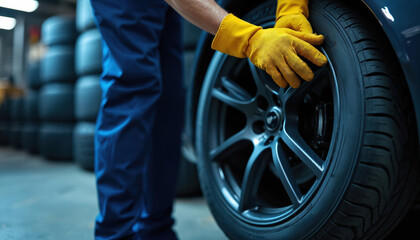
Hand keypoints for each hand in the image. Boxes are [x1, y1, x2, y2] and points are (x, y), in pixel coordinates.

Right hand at [211, 14, 326, 87]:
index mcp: (291, 40)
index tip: (323, 63)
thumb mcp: (290, 32)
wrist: (253, 40)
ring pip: (288, 74)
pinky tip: (285, 82)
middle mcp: (283, 49)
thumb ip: (306, 37)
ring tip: (297, 83)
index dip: (316, 56)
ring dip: (295, 82)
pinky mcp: (267, 65)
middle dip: (306, 74)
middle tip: (309, 77)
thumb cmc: (274, 37)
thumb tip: (321, 39)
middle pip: (298, 65)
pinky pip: (277, 78)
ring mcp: (275, 58)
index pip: (306, 49)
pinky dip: (283, 82)